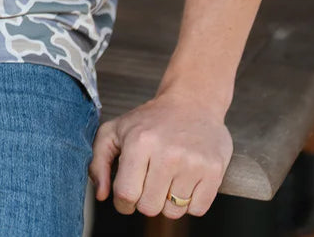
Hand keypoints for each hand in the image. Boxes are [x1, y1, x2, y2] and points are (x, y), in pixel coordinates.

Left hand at [89, 92, 232, 218]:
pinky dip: (190, 203)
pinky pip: (197, 210)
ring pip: (173, 212)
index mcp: (139, 142)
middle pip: (149, 207)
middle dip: (145, 200)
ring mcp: (193, 163)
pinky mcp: (214, 171)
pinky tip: (185, 181)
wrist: (192, 102)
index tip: (127, 195)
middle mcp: (167, 153)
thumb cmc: (149, 121)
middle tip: (149, 181)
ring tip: (168, 178)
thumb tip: (102, 195)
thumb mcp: (115, 131)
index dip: (123, 202)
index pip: (126, 194)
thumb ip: (98, 162)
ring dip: (168, 202)